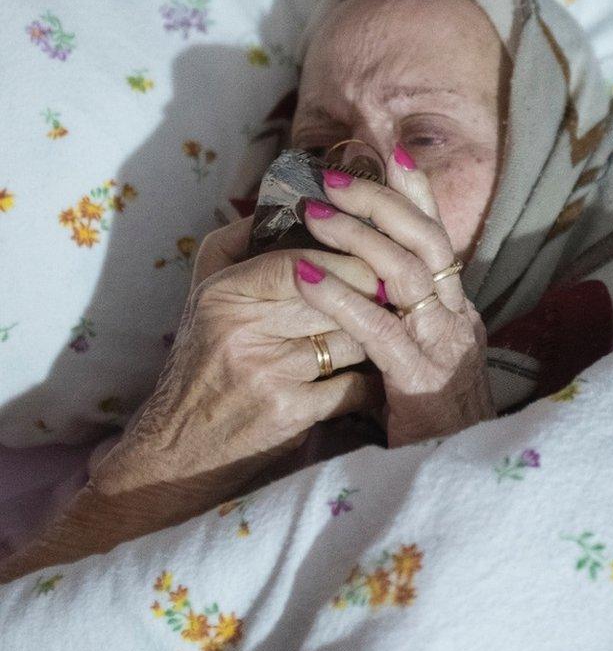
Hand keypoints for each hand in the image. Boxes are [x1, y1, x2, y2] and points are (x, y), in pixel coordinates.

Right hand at [90, 226, 384, 516]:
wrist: (175, 452)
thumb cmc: (200, 364)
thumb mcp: (204, 297)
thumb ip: (237, 244)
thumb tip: (285, 198)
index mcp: (223, 294)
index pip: (297, 260)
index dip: (343, 253)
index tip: (372, 250)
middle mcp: (242, 331)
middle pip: (334, 296)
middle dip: (372, 290)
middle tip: (399, 284)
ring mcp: (268, 374)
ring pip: (351, 337)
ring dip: (374, 333)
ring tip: (391, 325)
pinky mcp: (291, 414)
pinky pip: (354, 384)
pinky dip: (370, 381)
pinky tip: (377, 375)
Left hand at [293, 145, 495, 447]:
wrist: (458, 488)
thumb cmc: (430, 423)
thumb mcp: (423, 358)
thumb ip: (401, 317)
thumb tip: (362, 272)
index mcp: (457, 309)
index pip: (438, 235)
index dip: (415, 190)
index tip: (388, 147)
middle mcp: (458, 319)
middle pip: (426, 240)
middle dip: (379, 200)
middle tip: (331, 176)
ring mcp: (445, 350)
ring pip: (406, 274)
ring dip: (356, 238)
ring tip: (312, 213)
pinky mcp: (422, 384)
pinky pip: (380, 331)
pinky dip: (341, 297)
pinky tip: (304, 276)